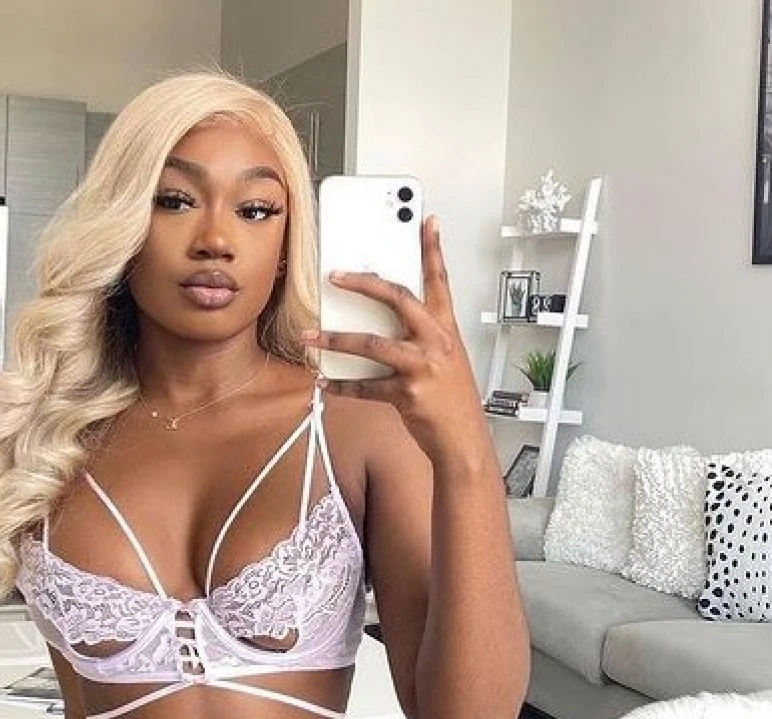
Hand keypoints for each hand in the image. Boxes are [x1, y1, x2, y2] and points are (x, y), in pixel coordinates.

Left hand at [303, 215, 488, 463]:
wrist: (463, 440)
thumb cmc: (452, 401)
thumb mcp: (446, 360)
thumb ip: (421, 337)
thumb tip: (387, 323)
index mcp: (446, 330)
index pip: (440, 280)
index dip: (433, 249)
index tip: (426, 221)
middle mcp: (435, 342)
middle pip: (398, 298)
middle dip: (364, 283)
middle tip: (336, 275)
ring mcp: (422, 366)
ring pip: (372, 344)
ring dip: (335, 341)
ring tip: (310, 337)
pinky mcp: (407, 393)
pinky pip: (365, 387)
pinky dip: (342, 386)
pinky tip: (326, 383)